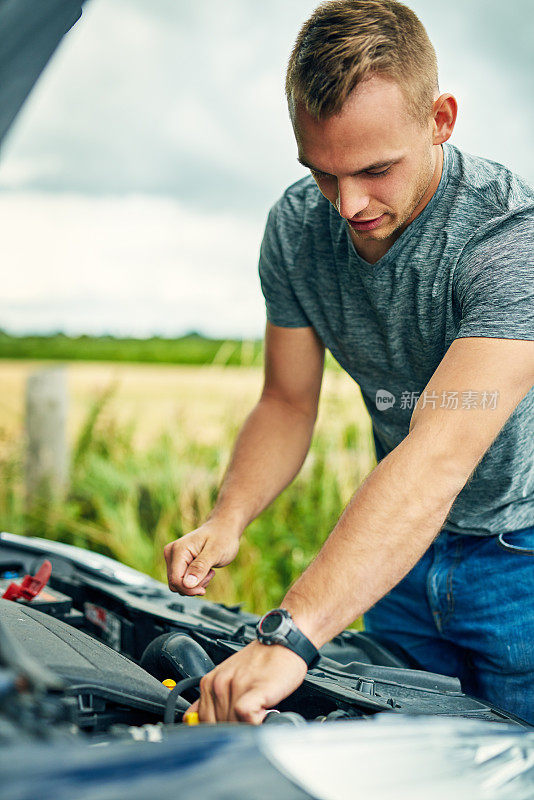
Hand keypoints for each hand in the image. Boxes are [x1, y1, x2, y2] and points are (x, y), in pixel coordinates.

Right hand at [164, 520, 239, 595]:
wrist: (224, 528)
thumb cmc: (222, 537)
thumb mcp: (215, 552)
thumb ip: (200, 567)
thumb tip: (187, 584)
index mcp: (178, 550)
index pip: (176, 580)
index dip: (189, 589)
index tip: (204, 589)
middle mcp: (171, 553)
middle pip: (175, 584)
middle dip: (193, 587)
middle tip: (210, 574)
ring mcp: (174, 558)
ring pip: (178, 585)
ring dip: (196, 584)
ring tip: (209, 571)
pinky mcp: (179, 563)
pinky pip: (183, 581)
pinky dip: (195, 582)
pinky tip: (206, 571)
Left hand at [184, 640, 307, 723]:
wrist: (283, 644)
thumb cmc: (261, 662)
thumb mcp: (229, 677)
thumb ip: (212, 699)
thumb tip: (195, 720)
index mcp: (210, 683)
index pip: (204, 722)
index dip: (221, 728)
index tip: (234, 722)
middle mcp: (219, 684)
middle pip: (219, 726)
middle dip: (235, 728)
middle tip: (250, 714)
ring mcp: (236, 686)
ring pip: (233, 725)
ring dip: (248, 724)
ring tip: (258, 709)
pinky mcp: (255, 689)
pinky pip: (247, 717)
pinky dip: (257, 721)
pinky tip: (264, 710)